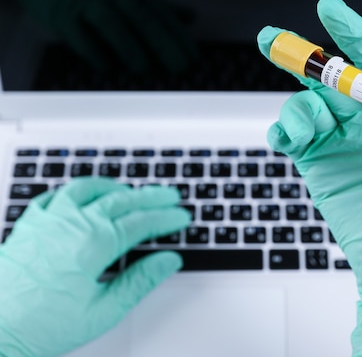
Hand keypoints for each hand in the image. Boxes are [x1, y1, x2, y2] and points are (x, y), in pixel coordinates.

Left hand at [0, 178, 190, 356]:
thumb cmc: (40, 326)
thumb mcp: (103, 311)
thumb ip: (140, 281)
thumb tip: (168, 261)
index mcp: (93, 244)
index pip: (141, 222)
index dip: (165, 218)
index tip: (180, 217)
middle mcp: (71, 223)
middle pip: (121, 199)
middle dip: (151, 196)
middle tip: (170, 195)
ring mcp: (47, 220)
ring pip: (88, 189)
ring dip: (115, 187)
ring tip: (131, 190)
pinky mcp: (28, 225)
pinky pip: (55, 194)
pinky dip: (75, 190)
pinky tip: (82, 195)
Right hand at [4, 0, 197, 73]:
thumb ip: (161, 8)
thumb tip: (193, 16)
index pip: (162, 14)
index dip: (179, 38)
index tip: (194, 60)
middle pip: (141, 17)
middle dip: (164, 44)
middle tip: (180, 68)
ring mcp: (87, 2)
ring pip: (111, 22)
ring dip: (129, 46)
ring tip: (144, 68)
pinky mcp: (64, 15)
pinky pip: (80, 34)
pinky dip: (94, 51)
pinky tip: (107, 67)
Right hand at [257, 0, 361, 356]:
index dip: (353, 34)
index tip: (329, 10)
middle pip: (330, 78)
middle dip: (301, 56)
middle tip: (270, 39)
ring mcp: (340, 144)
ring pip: (306, 106)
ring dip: (296, 109)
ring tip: (303, 132)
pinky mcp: (319, 167)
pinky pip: (291, 139)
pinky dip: (281, 132)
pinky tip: (284, 139)